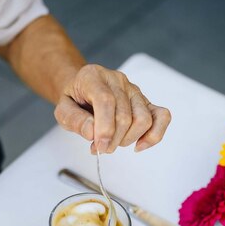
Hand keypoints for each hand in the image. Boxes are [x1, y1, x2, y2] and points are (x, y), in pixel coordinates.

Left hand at [54, 63, 170, 153]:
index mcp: (93, 77)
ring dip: (128, 140)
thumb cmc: (75, 101)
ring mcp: (134, 90)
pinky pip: (162, 116)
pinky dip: (154, 135)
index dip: (104, 127)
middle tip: (100, 148)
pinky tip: (139, 145)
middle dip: (112, 140)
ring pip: (143, 119)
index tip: (98, 146)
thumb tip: (91, 132)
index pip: (106, 100)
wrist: (83, 91)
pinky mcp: (146, 101)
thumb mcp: (62, 110)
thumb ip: (74, 120)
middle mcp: (117, 80)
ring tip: (113, 143)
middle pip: (125, 116)